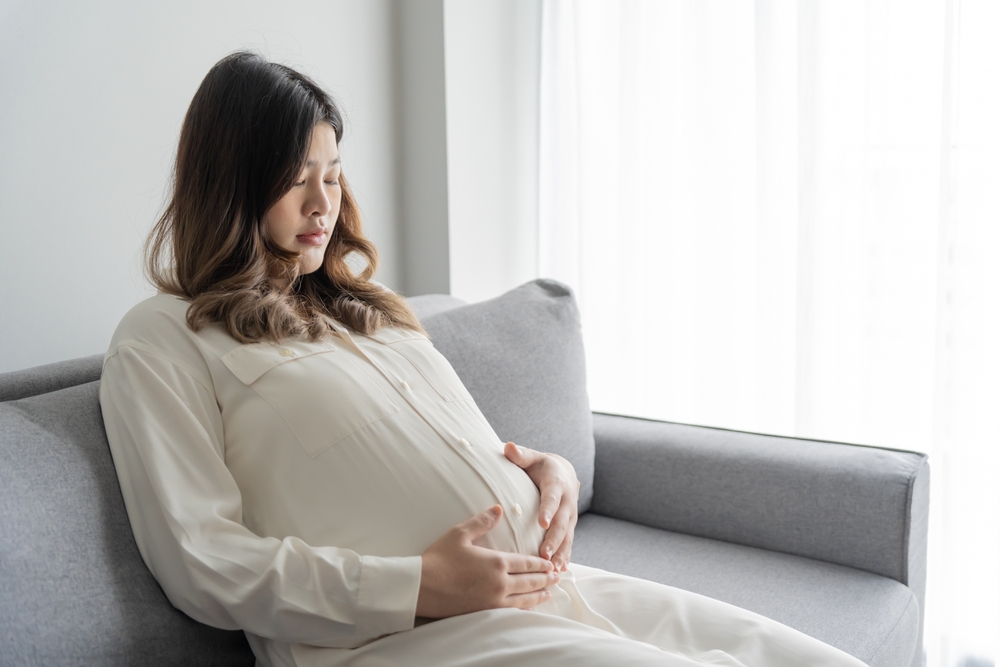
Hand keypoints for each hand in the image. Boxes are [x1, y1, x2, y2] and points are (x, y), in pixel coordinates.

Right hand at [416, 505, 559, 618]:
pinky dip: (524, 608)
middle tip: (557, 577)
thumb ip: (482, 521)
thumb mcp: (460, 534)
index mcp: (497, 562)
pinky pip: (511, 610)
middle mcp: (500, 583)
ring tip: (549, 593)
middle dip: (545, 579)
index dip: (541, 563)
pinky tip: (527, 607)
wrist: (422, 587)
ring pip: (524, 599)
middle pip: (530, 581)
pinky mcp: (485, 612)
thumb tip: (499, 509)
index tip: (551, 563)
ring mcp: (493, 600)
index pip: (527, 563)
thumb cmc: (439, 558)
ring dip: (539, 595)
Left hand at [503, 442, 578, 570]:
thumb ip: (520, 455)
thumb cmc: (540, 466)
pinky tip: (560, 571)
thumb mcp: (531, 458)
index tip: (542, 523)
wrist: (563, 473)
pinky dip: (565, 557)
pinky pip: (568, 544)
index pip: (553, 497)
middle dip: (554, 540)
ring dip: (561, 553)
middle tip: (544, 555)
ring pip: (567, 537)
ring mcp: (570, 517)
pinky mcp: (569, 527)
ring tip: (553, 569)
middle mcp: (567, 502)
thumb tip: (508, 447)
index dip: (548, 510)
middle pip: (562, 523)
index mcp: (557, 484)